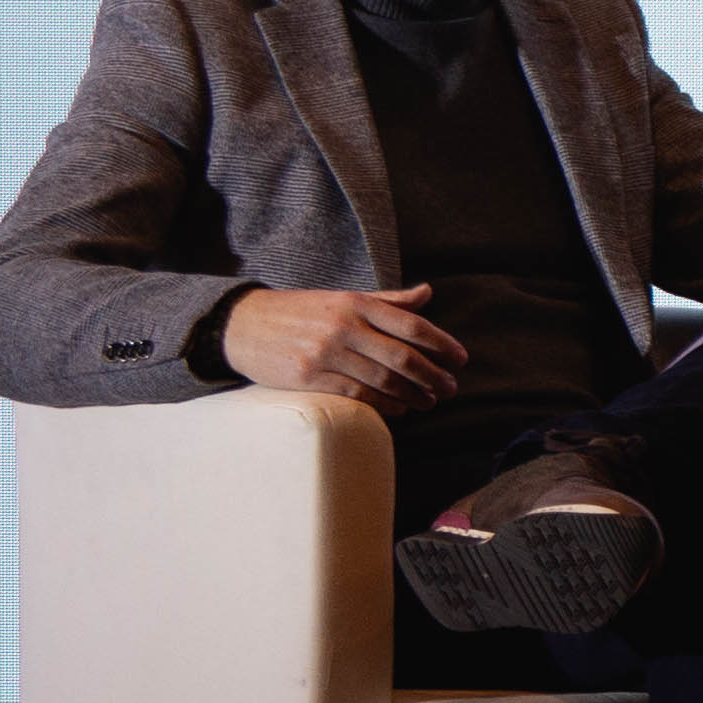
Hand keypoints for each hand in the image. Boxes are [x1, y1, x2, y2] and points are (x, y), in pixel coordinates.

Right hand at [219, 283, 466, 411]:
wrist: (242, 324)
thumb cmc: (299, 311)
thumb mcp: (342, 298)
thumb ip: (386, 300)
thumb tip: (427, 293)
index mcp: (355, 303)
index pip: (411, 324)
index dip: (441, 344)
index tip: (460, 359)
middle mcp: (343, 326)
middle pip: (402, 356)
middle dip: (433, 375)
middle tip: (451, 388)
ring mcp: (325, 353)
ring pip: (383, 380)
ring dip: (413, 395)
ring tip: (430, 402)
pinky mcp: (309, 377)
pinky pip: (357, 395)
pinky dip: (384, 405)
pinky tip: (399, 409)